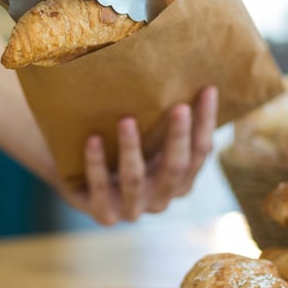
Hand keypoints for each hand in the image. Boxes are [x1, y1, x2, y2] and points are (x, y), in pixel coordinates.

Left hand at [59, 86, 219, 224]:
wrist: (79, 184)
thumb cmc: (120, 155)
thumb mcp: (146, 143)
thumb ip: (161, 124)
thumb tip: (179, 73)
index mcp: (179, 181)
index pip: (200, 151)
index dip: (206, 122)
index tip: (208, 89)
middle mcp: (161, 199)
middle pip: (176, 169)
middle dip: (178, 137)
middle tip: (179, 107)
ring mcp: (132, 209)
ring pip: (135, 179)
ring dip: (131, 149)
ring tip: (126, 120)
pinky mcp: (103, 213)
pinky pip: (99, 186)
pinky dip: (96, 162)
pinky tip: (92, 139)